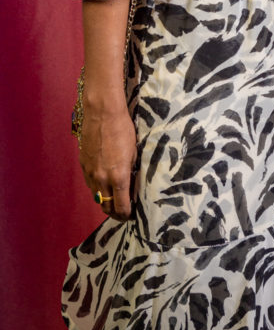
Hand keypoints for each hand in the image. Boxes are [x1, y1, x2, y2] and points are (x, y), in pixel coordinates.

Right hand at [79, 102, 137, 221]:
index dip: (126, 214)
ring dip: (104, 201)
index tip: (131, 215)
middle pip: (106, 207)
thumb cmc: (123, 129)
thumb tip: (130, 184)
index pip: (121, 207)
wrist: (102, 114)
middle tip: (121, 212)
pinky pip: (90, 183)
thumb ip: (130, 171)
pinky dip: (97, 188)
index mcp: (118, 177)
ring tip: (113, 199)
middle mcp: (102, 179)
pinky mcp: (83, 165)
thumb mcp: (134, 152)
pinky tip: (103, 183)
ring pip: (96, 197)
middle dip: (114, 213)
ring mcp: (90, 173)